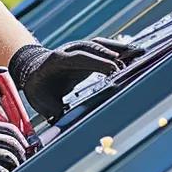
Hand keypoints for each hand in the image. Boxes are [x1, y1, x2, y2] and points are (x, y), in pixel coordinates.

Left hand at [9, 38, 143, 122]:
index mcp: (57, 61)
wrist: (31, 71)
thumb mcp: (42, 103)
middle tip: (132, 64)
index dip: (97, 62)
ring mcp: (78, 48)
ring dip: (119, 48)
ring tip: (140, 53)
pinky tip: (135, 53)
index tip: (114, 69)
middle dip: (111, 55)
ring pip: (100, 44)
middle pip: (92, 48)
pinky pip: (103, 48)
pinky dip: (119, 50)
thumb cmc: (37, 89)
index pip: (80, 58)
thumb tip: (68, 127)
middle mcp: (69, 50)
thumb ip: (54, 113)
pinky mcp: (86, 51)